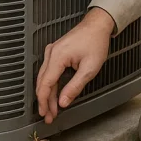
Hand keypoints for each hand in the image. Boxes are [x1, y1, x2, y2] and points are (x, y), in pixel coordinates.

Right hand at [35, 7, 114, 123]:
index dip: (44, 102)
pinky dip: (51, 84)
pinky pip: (49, 71)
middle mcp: (51, 53)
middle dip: (45, 101)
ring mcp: (52, 52)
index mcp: (57, 57)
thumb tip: (63, 102)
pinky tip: (54, 94)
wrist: (98, 24)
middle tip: (48, 116)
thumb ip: (75, 86)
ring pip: (44, 78)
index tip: (46, 114)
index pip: (45, 84)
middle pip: (42, 82)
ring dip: (47, 94)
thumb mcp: (89, 68)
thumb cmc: (96, 42)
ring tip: (51, 109)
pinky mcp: (55, 52)